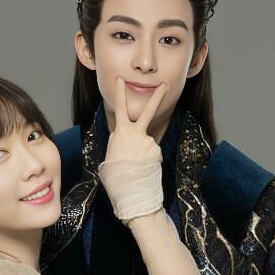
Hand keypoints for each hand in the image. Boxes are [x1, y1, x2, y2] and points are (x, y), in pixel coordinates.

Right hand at [97, 77, 167, 223]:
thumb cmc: (115, 180)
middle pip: (148, 111)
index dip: (119, 93)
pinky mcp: (157, 151)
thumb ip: (117, 144)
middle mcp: (136, 134)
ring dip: (142, 153)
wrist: (132, 193)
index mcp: (120, 134)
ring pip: (146, 142)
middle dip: (157, 96)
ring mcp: (149, 142)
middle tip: (166, 84)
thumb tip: (125, 139)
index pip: (119, 109)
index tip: (121, 80)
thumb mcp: (109, 158)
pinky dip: (147, 160)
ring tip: (135, 168)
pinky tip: (142, 170)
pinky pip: (151, 153)